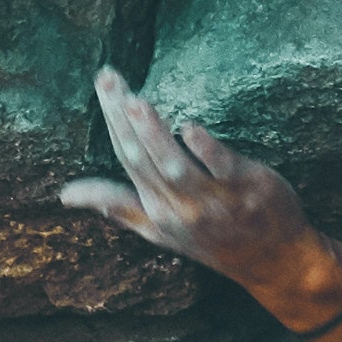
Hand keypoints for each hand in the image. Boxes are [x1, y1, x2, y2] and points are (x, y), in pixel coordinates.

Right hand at [60, 71, 326, 296]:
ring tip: (135, 101)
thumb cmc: (215, 241)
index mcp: (156, 210)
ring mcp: (213, 201)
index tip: (102, 85)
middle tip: (108, 78)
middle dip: (122, 118)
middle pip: (143, 158)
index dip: (112, 122)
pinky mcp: (246, 190)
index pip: (127, 159)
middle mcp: (179, 208)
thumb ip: (117, 206)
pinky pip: (222, 169)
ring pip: (175, 166)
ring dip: (154, 135)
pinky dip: (205, 150)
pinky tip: (191, 127)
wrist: (274, 264)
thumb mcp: (159, 231)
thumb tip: (66, 195)